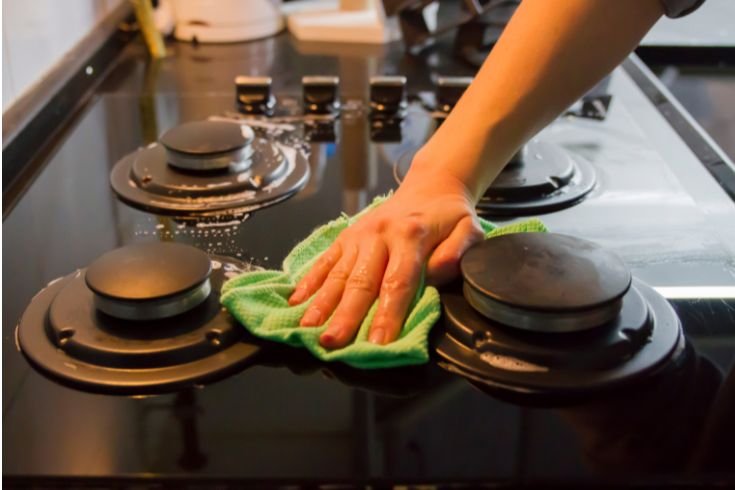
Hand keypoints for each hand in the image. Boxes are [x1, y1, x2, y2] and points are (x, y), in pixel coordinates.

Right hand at [288, 162, 483, 348]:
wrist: (429, 186)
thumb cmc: (449, 216)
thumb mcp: (469, 229)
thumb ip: (457, 253)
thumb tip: (434, 276)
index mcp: (410, 236)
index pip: (398, 282)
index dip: (388, 314)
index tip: (379, 343)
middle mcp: (379, 235)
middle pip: (361, 282)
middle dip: (345, 315)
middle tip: (331, 342)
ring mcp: (358, 236)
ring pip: (338, 274)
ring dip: (321, 303)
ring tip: (307, 329)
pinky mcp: (345, 237)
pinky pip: (325, 261)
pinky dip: (309, 282)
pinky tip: (296, 302)